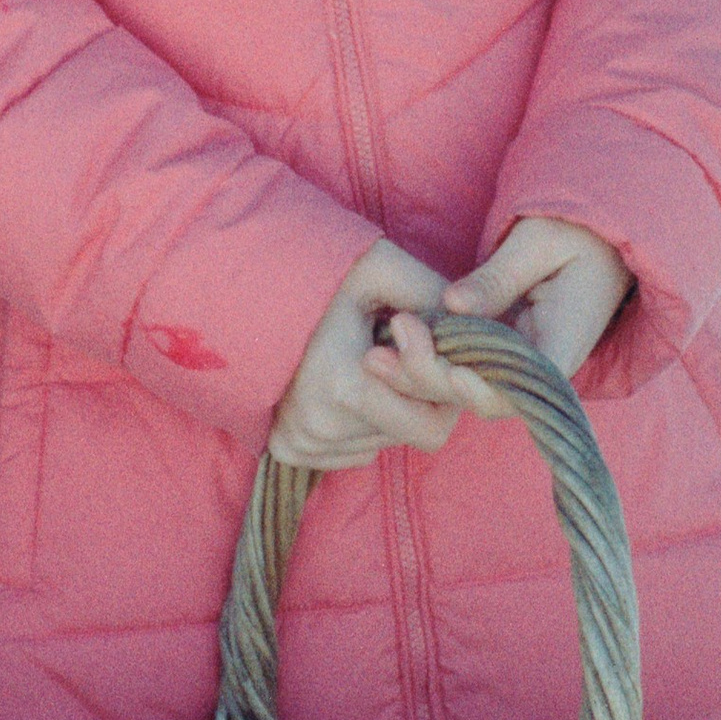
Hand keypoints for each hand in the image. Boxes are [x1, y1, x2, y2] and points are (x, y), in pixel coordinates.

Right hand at [267, 239, 460, 470]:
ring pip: (383, 442)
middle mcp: (319, 426)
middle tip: (394, 346)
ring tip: (362, 357)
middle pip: (409, 434)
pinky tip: (342, 380)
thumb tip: (478, 329)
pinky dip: (361, 422)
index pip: (433, 427)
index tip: (410, 334)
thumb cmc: (317, 272)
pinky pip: (352, 452)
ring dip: (389, 406)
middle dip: (416, 394)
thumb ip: (434, 295)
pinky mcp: (286, 448)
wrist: (241, 287)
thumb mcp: (380, 267)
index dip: (439, 384)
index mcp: (344, 386)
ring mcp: (299, 441)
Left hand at [403, 217, 632, 396]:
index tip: (447, 373)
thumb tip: (452, 304)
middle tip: (385, 349)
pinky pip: (464, 368)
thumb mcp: (539, 241)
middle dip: (432, 379)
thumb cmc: (576, 231)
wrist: (599, 239)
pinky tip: (390, 348)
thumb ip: (498, 276)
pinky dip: (429, 360)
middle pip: (483, 394)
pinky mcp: (501, 353)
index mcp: (563, 345)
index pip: (521, 387)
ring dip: (421, 374)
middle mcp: (541, 367)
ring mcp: (520, 364)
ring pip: (467, 387)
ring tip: (373, 353)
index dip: (481, 388)